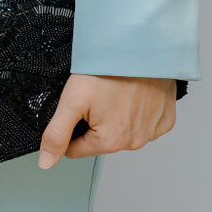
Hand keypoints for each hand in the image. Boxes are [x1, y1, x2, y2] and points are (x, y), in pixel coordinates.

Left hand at [39, 74, 176, 167]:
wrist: (140, 48)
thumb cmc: (107, 70)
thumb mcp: (72, 101)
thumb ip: (57, 135)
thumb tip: (46, 163)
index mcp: (110, 142)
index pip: (76, 148)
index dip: (69, 128)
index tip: (76, 107)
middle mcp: (134, 142)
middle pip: (100, 139)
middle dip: (93, 121)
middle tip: (96, 95)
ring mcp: (152, 131)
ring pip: (121, 131)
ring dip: (115, 116)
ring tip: (114, 92)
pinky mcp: (165, 119)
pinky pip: (144, 122)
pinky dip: (136, 111)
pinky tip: (132, 94)